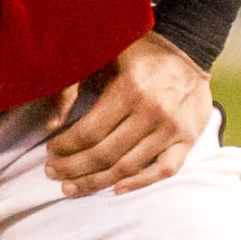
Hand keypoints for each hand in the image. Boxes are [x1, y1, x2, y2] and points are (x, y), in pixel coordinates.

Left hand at [44, 32, 211, 196]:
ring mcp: (171, 129)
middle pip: (105, 154)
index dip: (66, 145)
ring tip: (72, 187)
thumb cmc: (140, 53)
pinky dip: (140, 183)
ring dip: (96, 181)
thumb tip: (51, 123)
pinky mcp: (188, 140)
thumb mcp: (104, 57)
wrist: (189, 50)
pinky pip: (164, 170)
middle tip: (53, 173)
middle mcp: (152, 112)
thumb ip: (73, 86)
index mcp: (130, 89)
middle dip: (73, 168)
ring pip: (128, 167)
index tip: (51, 151)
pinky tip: (117, 189)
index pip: (90, 131)